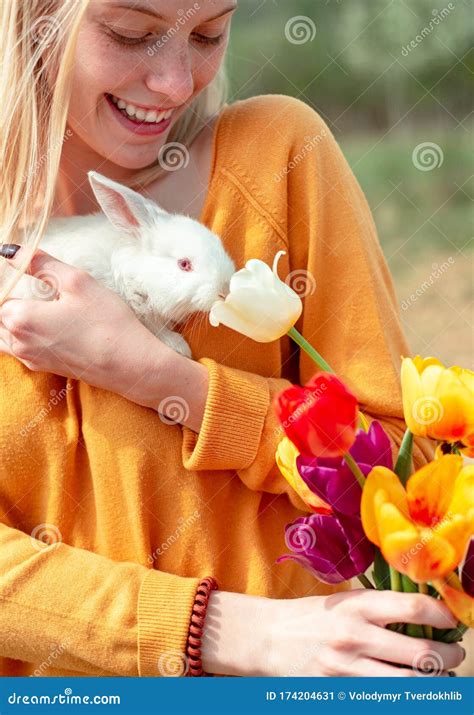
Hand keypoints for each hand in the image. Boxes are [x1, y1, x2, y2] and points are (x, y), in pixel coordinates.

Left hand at [0, 248, 164, 400]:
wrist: (130, 365)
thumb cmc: (106, 322)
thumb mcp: (76, 282)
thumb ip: (40, 263)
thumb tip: (11, 250)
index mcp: (19, 318)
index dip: (7, 278)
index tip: (23, 270)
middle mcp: (17, 342)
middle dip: (8, 296)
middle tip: (30, 284)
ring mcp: (29, 358)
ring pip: (2, 333)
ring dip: (10, 316)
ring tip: (34, 301)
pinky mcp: (42, 367)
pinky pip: (16, 347)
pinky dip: (18, 331)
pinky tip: (41, 321)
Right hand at [202, 589, 465, 675]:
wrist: (266, 639)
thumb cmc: (308, 616)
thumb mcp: (342, 601)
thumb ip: (378, 607)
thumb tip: (423, 614)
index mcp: (357, 606)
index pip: (413, 608)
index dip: (443, 614)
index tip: (452, 619)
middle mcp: (356, 637)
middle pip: (421, 653)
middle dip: (449, 656)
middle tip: (456, 653)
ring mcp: (348, 671)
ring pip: (410, 686)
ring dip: (435, 683)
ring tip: (441, 677)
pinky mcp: (341, 694)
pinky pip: (384, 702)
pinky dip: (405, 698)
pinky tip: (411, 691)